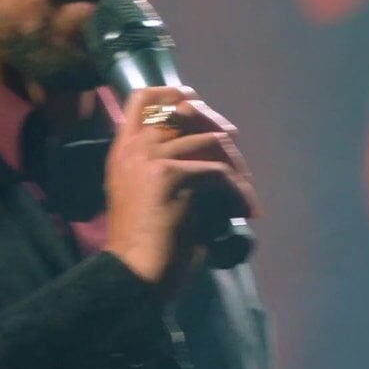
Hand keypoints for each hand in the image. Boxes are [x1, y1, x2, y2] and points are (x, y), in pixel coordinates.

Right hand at [102, 86, 257, 296]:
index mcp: (122, 150)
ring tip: (245, 190)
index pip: (142, 98)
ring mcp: (149, 158)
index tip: (195, 103)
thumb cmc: (144, 243)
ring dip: (236, 166)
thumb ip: (162, 164)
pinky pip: (217, 170)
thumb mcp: (144, 194)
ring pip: (210, 140)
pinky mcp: (168, 174)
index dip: (172, 93)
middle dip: (217, 126)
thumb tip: (206, 143)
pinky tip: (246, 208)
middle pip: (184, 109)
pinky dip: (238, 190)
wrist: (133, 275)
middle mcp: (133, 148)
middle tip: (234, 151)